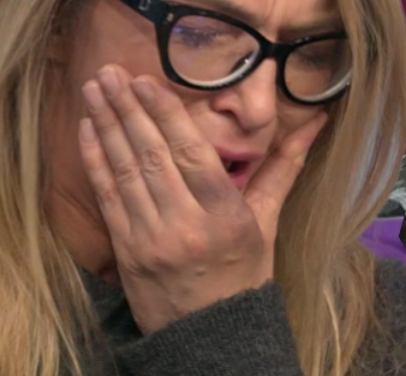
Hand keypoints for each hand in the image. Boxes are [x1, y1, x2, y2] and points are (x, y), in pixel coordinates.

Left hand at [79, 65, 326, 334]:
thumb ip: (285, 167)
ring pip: (125, 172)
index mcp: (226, 215)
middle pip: (152, 156)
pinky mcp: (126, 250)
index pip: (191, 154)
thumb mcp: (269, 221)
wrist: (211, 332)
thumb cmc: (245, 272)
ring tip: (95, 89)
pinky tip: (89, 131)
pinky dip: (96, 161)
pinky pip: (108, 197)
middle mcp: (186, 224)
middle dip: (128, 109)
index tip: (146, 81)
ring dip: (107, 126)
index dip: (165, 114)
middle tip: (110, 72)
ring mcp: (151, 238)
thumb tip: (317, 122)